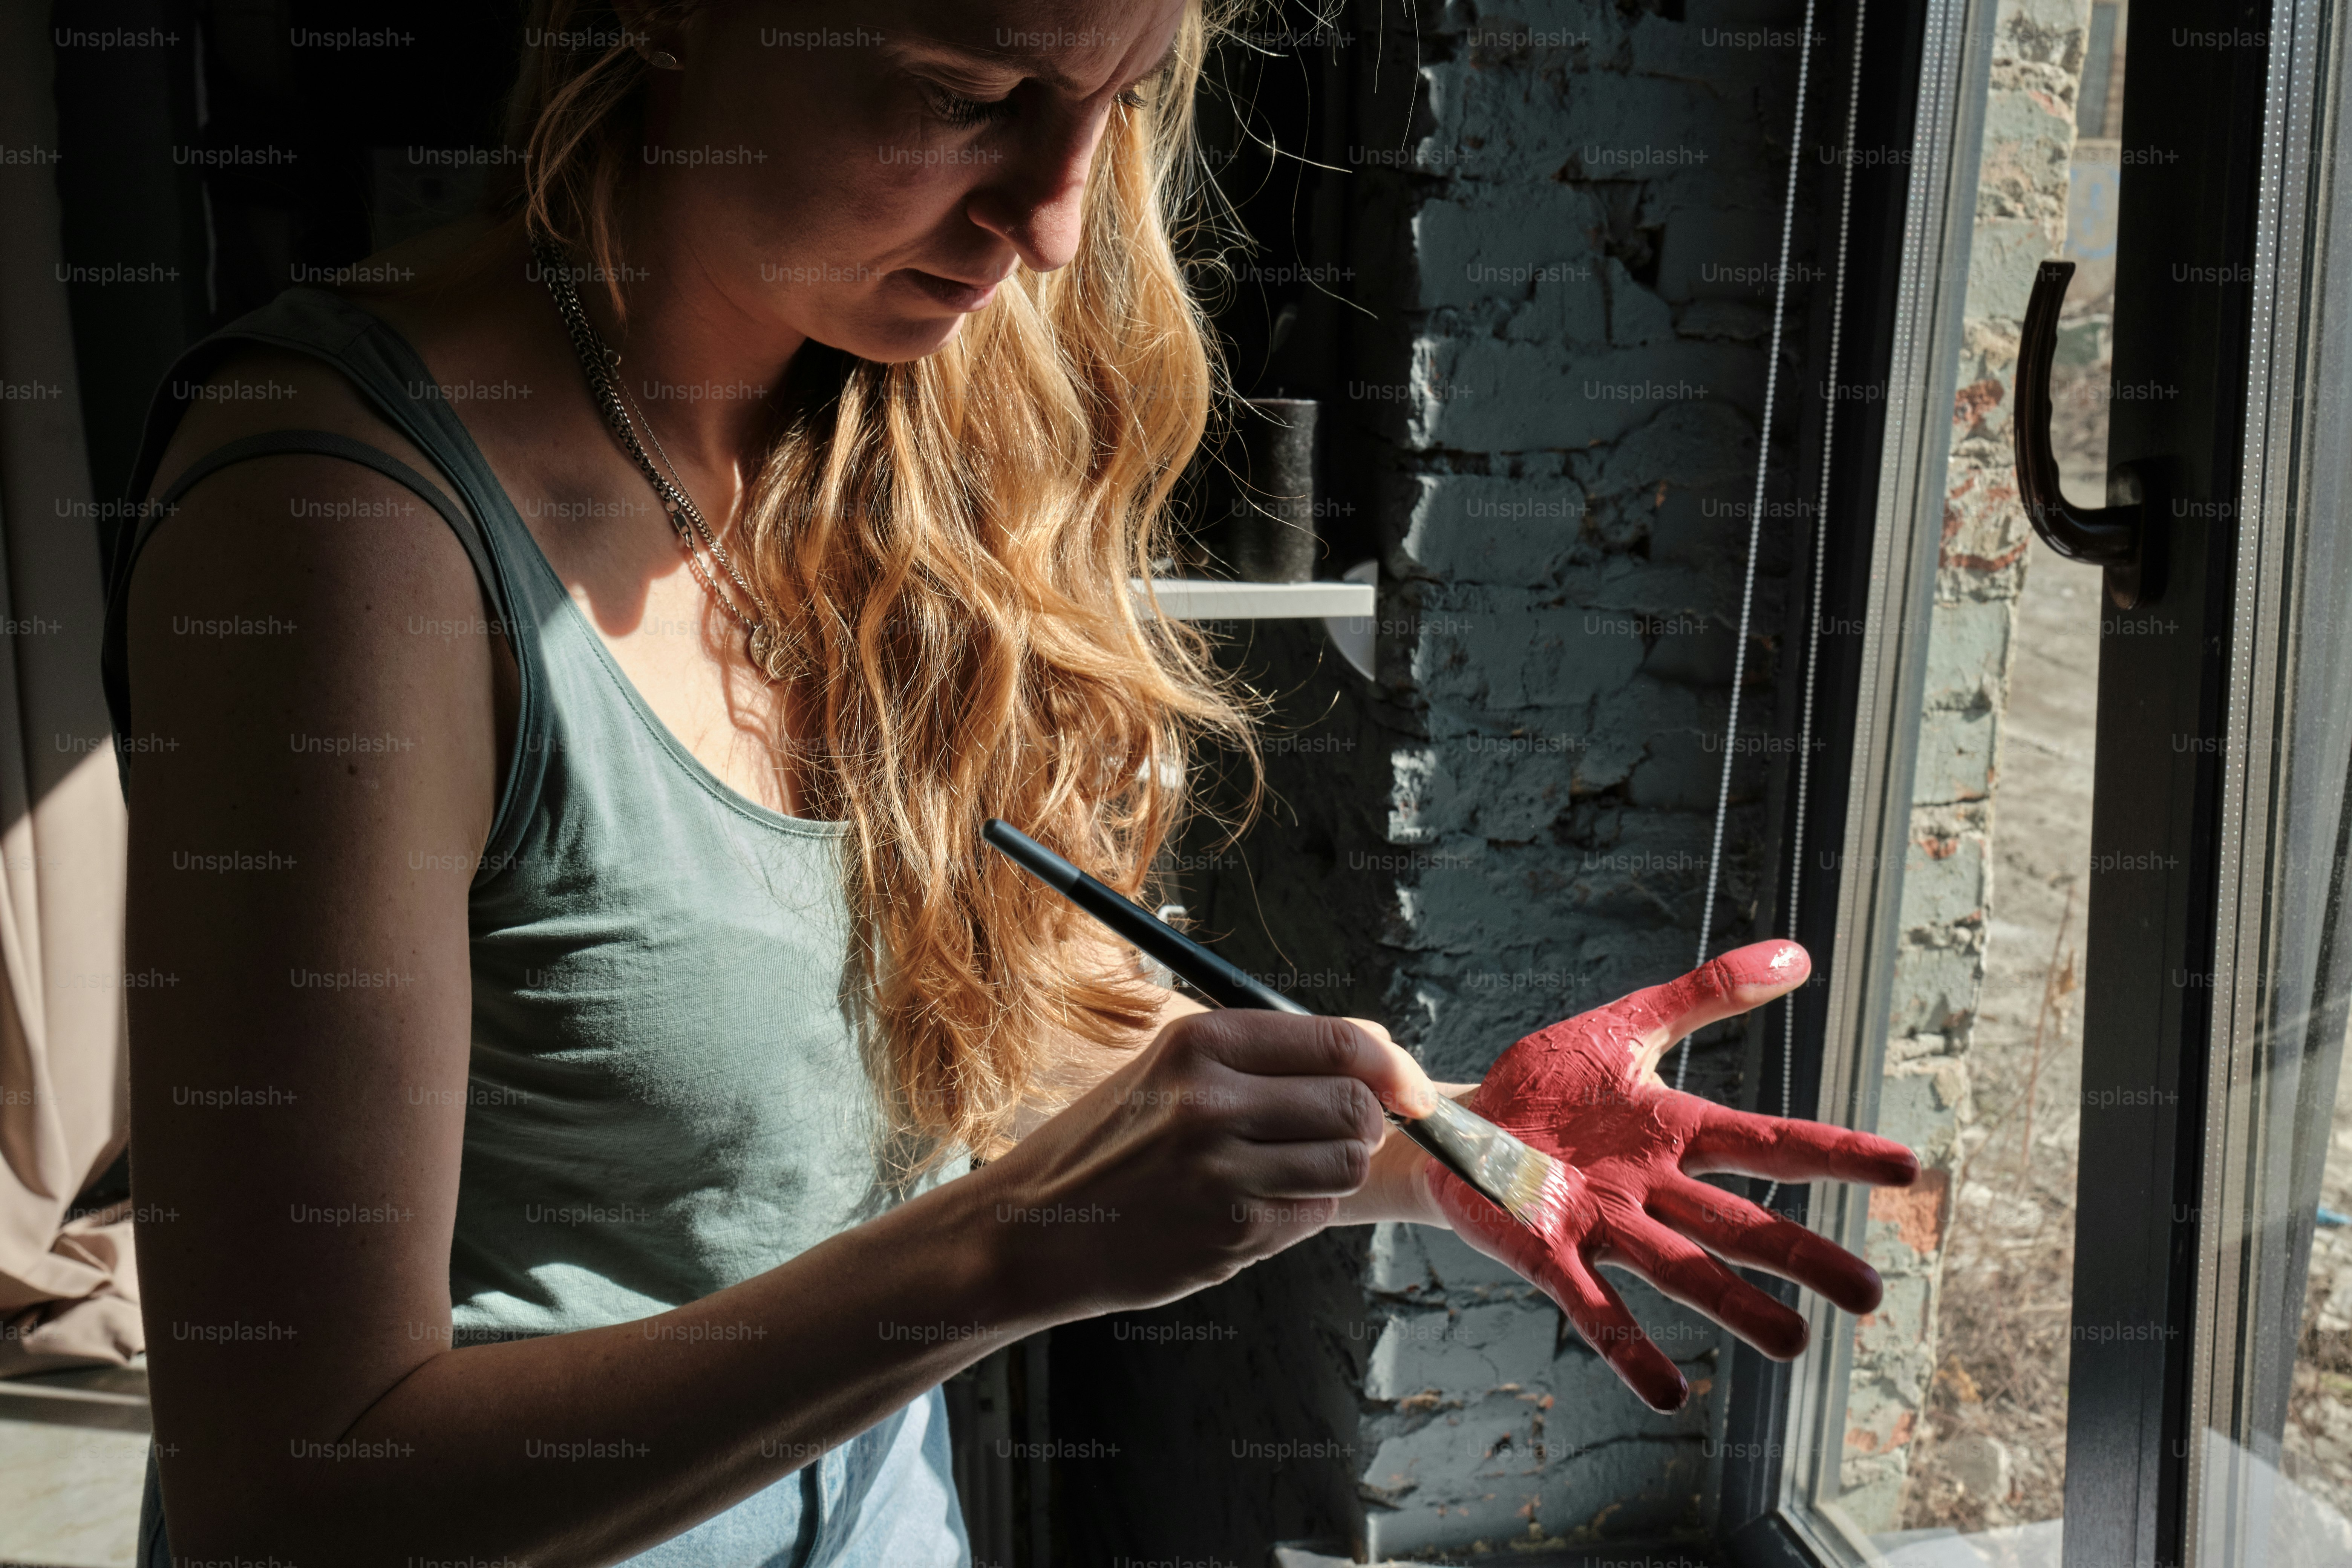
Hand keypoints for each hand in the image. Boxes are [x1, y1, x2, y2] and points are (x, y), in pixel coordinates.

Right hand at [989, 1009, 1438, 1319]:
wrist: (1033, 1230)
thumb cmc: (1108, 1145)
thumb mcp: (1169, 1071)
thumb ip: (1266, 1056)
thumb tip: (1376, 1051)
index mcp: (1200, 1043)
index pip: (1341, 1041)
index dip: (1392, 1066)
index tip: (1409, 1088)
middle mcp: (1212, 1102)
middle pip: (1356, 1106)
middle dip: (1368, 1121)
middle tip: (1344, 1131)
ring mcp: (1222, 1173)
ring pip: (1346, 1164)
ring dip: (1336, 1168)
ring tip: (1291, 1168)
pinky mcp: (1231, 1235)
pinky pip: (1316, 1215)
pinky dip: (1304, 1210)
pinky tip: (1257, 1204)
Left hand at [1423, 940, 1917, 1410]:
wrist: (1457, 1122)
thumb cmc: (1545, 1083)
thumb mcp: (1624, 1027)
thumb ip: (1704, 995)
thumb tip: (1796, 953)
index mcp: (1671, 1130)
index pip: (1766, 1142)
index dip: (1833, 1153)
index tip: (1905, 1167)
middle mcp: (1649, 1188)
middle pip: (1737, 1224)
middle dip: (1802, 1257)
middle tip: (1871, 1294)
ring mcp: (1601, 1226)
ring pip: (1680, 1270)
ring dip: (1736, 1307)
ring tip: (1794, 1344)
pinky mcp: (1547, 1254)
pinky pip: (1593, 1308)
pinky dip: (1629, 1348)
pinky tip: (1668, 1391)